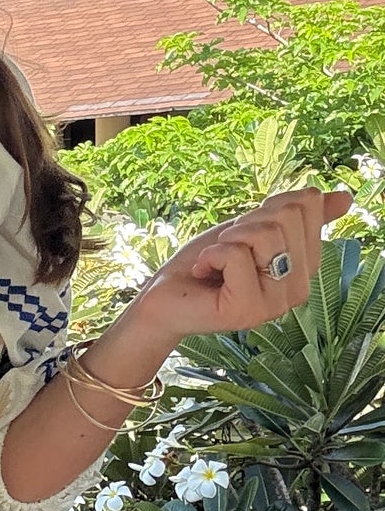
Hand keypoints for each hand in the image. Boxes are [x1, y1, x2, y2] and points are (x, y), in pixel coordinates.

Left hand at [130, 185, 354, 340]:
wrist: (165, 299)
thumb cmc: (207, 264)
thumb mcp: (252, 230)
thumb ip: (295, 216)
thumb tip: (345, 198)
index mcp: (305, 267)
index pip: (306, 205)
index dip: (266, 207)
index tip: (244, 233)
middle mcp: (298, 290)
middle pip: (287, 216)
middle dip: (246, 223)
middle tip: (226, 250)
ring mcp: (276, 304)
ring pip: (265, 235)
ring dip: (228, 240)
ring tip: (215, 264)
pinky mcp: (248, 311)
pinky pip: (236, 256)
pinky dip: (211, 256)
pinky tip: (205, 276)